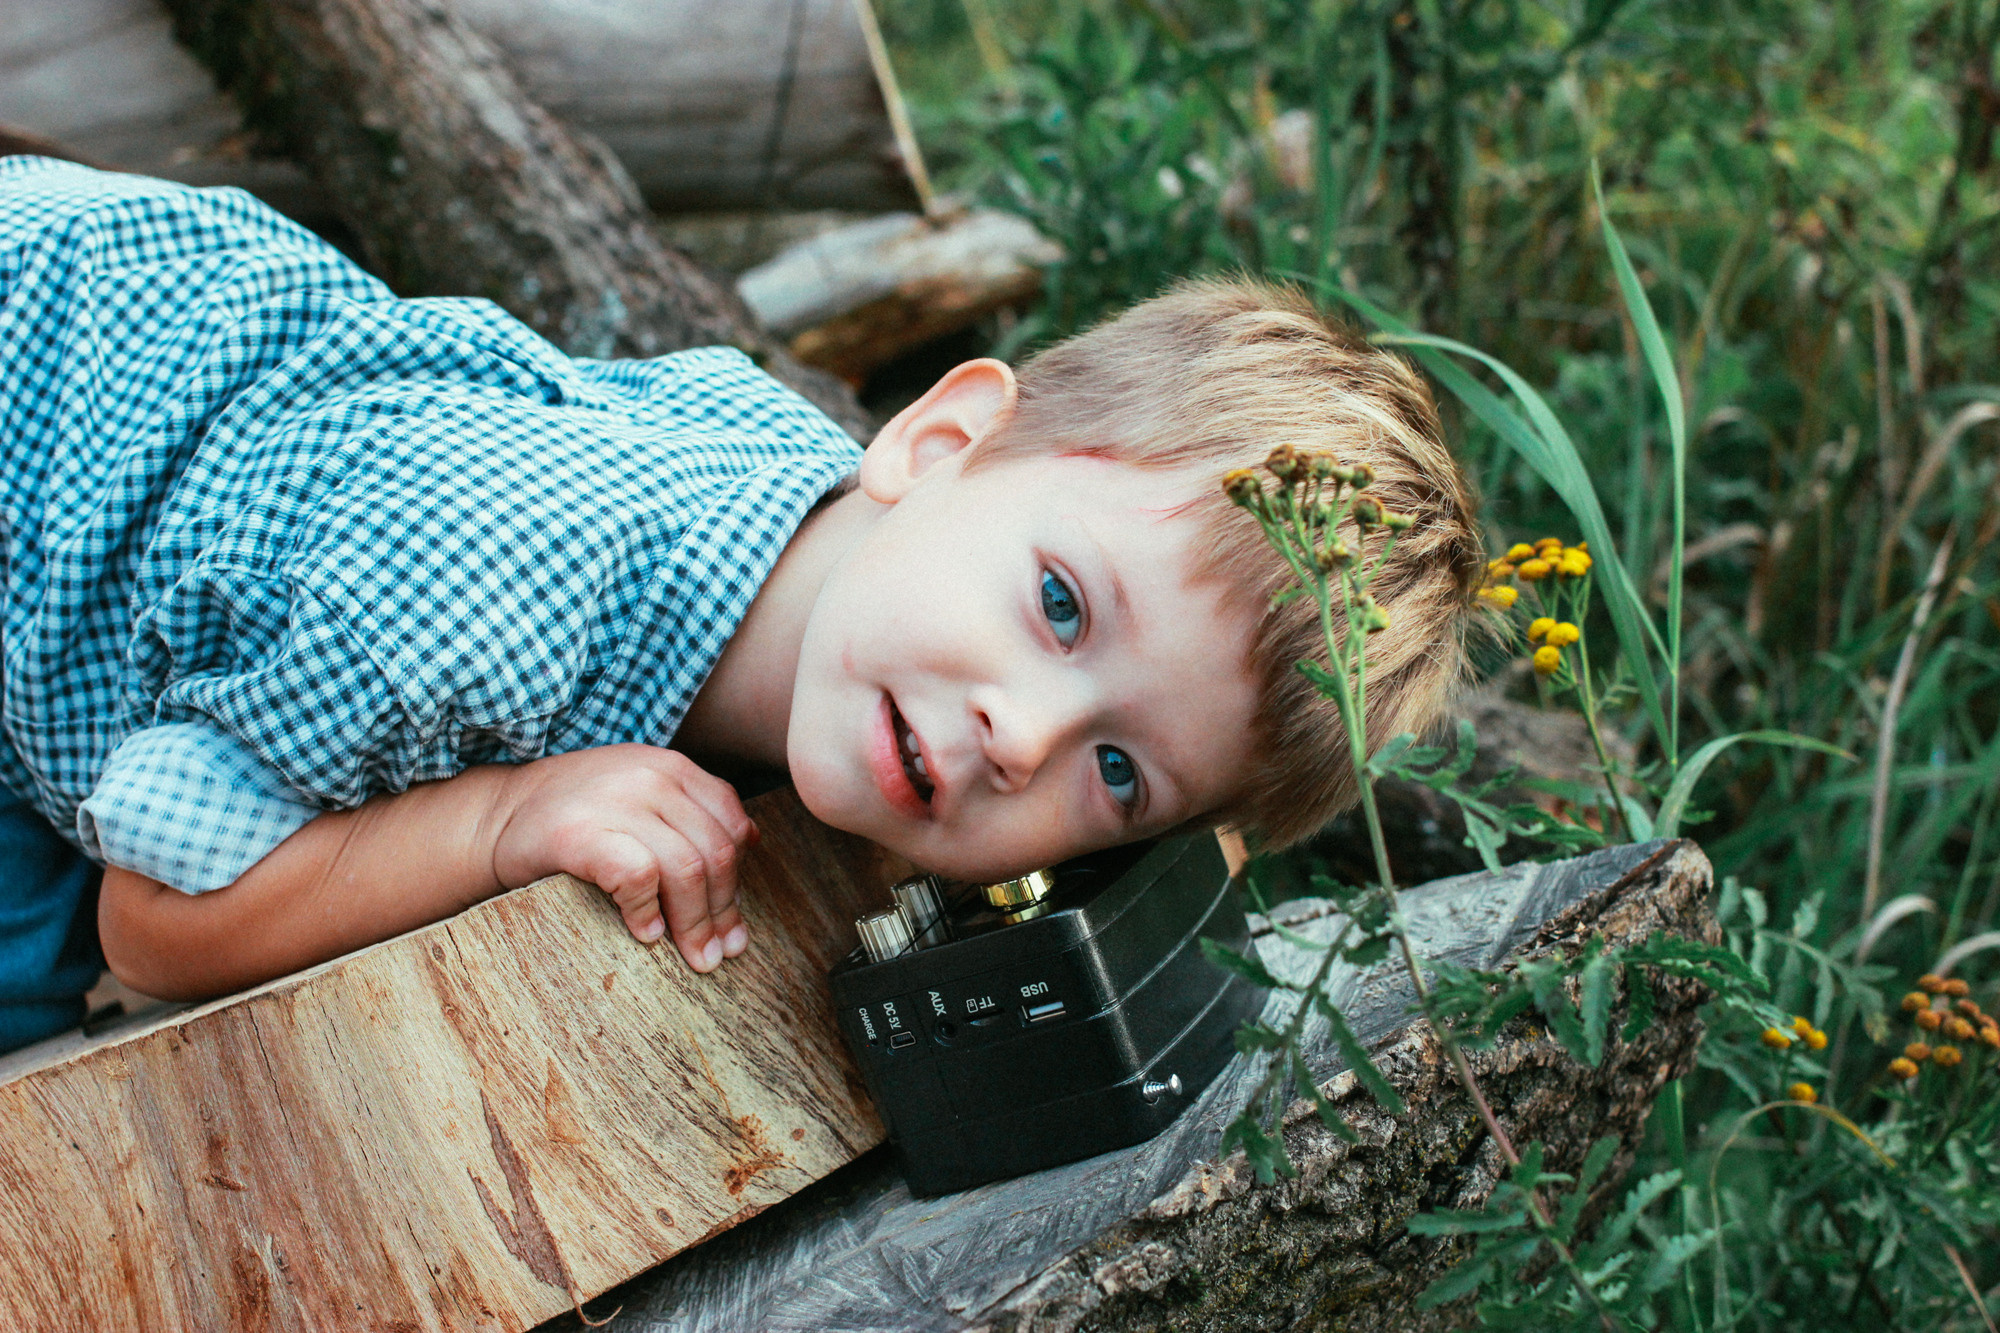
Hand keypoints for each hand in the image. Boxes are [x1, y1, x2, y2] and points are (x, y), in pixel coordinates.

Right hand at [490, 745, 756, 971]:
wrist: (496, 815)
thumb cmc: (576, 817)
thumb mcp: (641, 796)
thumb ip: (692, 810)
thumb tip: (754, 842)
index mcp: (670, 768)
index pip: (729, 824)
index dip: (738, 880)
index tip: (734, 925)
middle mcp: (648, 777)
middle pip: (713, 852)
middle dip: (722, 911)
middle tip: (720, 953)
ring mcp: (613, 802)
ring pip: (685, 868)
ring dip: (694, 922)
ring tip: (692, 956)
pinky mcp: (578, 834)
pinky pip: (638, 876)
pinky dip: (647, 912)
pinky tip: (645, 935)